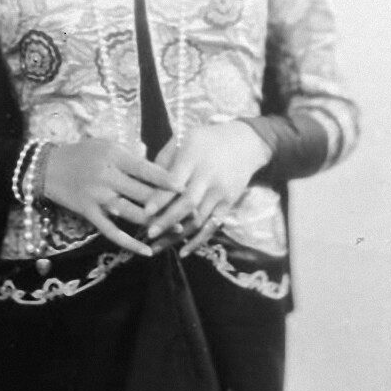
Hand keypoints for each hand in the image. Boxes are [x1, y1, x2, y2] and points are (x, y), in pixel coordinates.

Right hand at [43, 138, 176, 256]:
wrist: (48, 168)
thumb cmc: (81, 152)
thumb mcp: (106, 144)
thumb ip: (129, 151)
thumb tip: (153, 155)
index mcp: (114, 157)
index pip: (145, 169)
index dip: (166, 179)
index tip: (184, 185)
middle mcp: (108, 177)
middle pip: (143, 194)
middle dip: (166, 203)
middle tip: (188, 210)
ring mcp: (98, 197)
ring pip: (132, 214)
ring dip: (154, 223)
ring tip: (176, 229)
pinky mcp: (89, 213)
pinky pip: (112, 232)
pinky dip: (130, 243)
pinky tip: (146, 251)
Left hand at [144, 122, 271, 256]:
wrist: (245, 143)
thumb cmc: (206, 140)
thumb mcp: (184, 139)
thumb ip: (165, 159)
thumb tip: (144, 181)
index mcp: (193, 157)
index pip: (175, 182)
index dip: (160, 198)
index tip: (145, 212)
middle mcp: (208, 176)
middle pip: (187, 204)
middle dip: (167, 221)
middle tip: (148, 234)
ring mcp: (220, 192)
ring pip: (198, 219)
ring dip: (177, 236)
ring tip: (156, 247)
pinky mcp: (229, 203)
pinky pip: (212, 226)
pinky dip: (198, 241)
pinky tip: (183, 252)